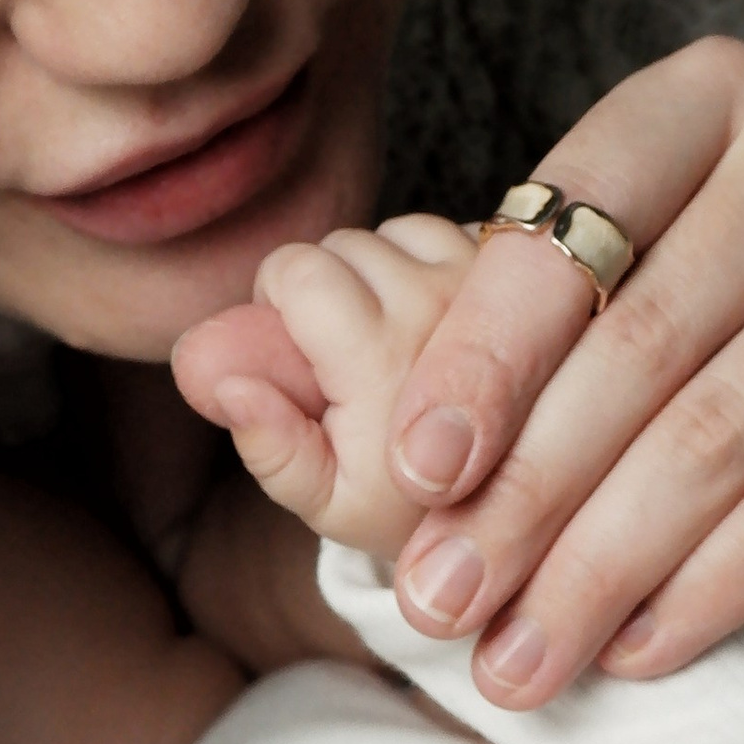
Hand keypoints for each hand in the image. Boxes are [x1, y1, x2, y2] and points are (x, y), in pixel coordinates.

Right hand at [172, 215, 480, 558]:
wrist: (514, 508)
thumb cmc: (406, 506)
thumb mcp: (326, 500)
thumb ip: (271, 445)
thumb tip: (229, 388)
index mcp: (386, 357)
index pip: (298, 269)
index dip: (275, 298)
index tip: (295, 345)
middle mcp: (442, 305)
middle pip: (341, 245)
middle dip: (324, 286)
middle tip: (342, 354)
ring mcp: (485, 281)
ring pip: (392, 235)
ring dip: (378, 274)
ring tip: (388, 340)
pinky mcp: (513, 270)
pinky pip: (443, 236)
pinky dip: (425, 265)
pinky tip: (429, 323)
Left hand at [359, 37, 743, 706]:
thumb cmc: (660, 374)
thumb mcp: (537, 335)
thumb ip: (381, 342)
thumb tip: (206, 365)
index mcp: (705, 94)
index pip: (575, 218)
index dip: (483, 354)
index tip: (413, 475)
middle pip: (645, 341)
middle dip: (526, 493)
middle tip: (440, 602)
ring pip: (720, 434)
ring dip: (598, 567)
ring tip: (515, 660)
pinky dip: (705, 593)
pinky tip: (629, 650)